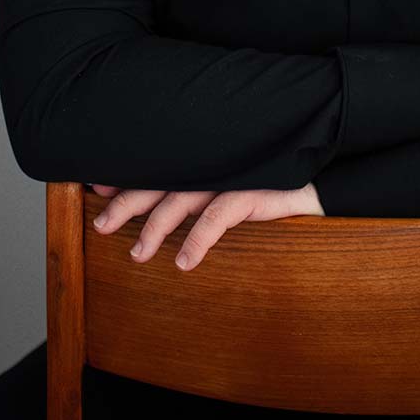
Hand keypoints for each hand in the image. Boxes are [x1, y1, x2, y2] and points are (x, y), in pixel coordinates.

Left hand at [88, 181, 324, 270]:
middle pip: (160, 179)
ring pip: (182, 198)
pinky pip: (218, 215)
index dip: (125, 176)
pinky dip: (198, 239)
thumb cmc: (273, 183)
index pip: (157, 164)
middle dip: (127, 201)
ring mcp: (232, 173)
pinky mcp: (253, 188)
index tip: (96, 188)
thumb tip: (155, 208)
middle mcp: (213, 161)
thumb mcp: (232, 185)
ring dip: (155, 228)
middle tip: (101, 225)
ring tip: (137, 255)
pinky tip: (184, 262)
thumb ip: (197, 190)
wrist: (324, 180)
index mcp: (204, 157)